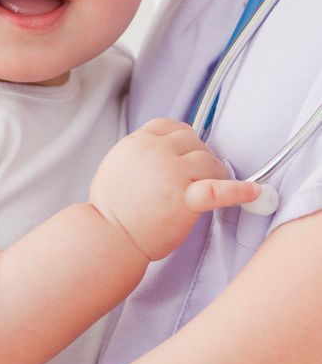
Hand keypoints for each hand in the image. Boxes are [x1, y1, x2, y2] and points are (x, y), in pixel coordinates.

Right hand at [88, 118, 259, 260]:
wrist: (110, 237)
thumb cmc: (111, 209)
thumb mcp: (117, 165)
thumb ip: (139, 153)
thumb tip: (161, 149)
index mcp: (138, 142)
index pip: (170, 127)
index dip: (183, 138)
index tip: (189, 149)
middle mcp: (155, 152)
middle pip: (192, 141)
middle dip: (200, 154)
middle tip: (202, 172)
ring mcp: (171, 174)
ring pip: (207, 160)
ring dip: (215, 171)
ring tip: (216, 183)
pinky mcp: (185, 200)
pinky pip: (218, 190)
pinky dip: (239, 191)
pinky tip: (253, 192)